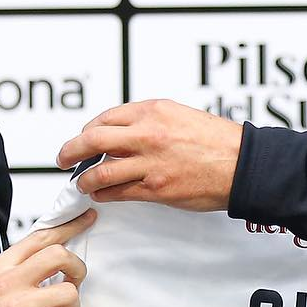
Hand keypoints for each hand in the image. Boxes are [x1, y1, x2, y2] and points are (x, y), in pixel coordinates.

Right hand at [0, 211, 93, 306]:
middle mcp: (8, 281)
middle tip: (74, 284)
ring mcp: (17, 306)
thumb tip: (46, 263)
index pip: (40, 236)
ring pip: (69, 292)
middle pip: (60, 255)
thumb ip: (13, 273)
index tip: (87, 219)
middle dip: (78, 268)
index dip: (69, 226)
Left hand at [56, 99, 242, 211]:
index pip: (106, 118)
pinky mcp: (156, 189)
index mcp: (153, 111)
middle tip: (63, 158)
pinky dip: (104, 194)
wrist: (243, 164)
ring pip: (100, 171)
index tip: (84, 138)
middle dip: (70, 151)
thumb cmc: (218, 142)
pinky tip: (101, 195)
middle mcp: (147, 134)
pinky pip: (119, 192)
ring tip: (82, 183)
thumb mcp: (180, 116)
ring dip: (85, 179)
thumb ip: (151, 122)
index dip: (88, 130)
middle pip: (92, 140)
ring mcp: (149, 163)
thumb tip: (126, 133)